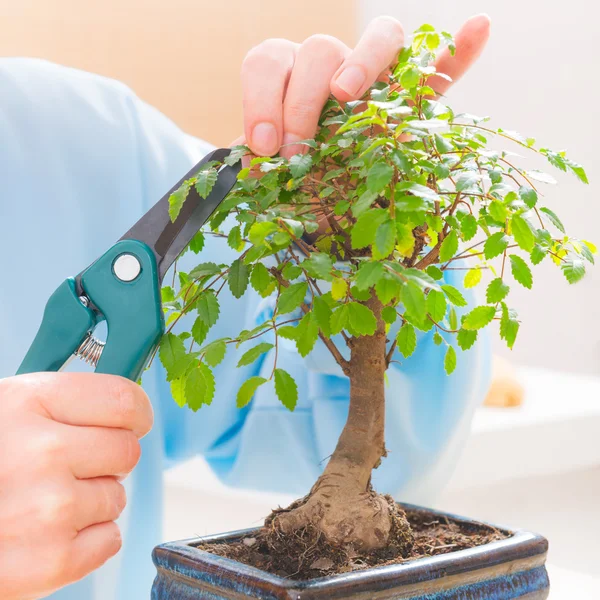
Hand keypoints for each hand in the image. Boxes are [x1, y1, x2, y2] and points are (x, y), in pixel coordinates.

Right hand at [0, 373, 152, 599]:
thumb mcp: (9, 410)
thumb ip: (66, 405)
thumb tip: (131, 409)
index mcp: (29, 402)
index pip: (125, 401)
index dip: (136, 414)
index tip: (131, 423)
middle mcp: (41, 452)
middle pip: (128, 451)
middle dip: (108, 461)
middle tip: (70, 469)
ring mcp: (48, 508)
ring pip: (117, 497)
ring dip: (92, 503)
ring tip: (43, 504)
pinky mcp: (51, 560)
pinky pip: (110, 540)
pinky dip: (86, 541)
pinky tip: (45, 534)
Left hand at [235, 14, 490, 157]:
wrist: (326, 197)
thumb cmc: (294, 181)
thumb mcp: (271, 175)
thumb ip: (258, 166)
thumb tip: (251, 163)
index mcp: (289, 76)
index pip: (268, 62)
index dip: (261, 101)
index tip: (264, 147)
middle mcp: (332, 66)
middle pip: (322, 50)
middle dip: (303, 102)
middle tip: (297, 151)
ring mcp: (378, 78)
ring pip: (383, 38)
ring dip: (365, 62)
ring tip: (346, 95)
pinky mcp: (416, 100)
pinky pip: (442, 69)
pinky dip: (458, 51)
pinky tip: (479, 27)